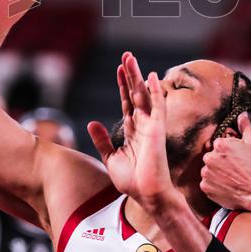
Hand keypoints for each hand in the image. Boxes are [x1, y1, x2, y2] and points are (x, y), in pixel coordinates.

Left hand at [88, 52, 173, 208]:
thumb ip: (102, 140)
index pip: (126, 102)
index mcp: (132, 130)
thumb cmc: (132, 181)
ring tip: (130, 58)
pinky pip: (157, 106)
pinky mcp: (158, 129)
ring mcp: (151, 125)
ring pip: (143, 94)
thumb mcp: (111, 158)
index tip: (118, 69)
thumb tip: (92, 122)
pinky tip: (152, 76)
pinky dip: (155, 91)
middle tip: (126, 55)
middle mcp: (143, 124)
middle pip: (134, 93)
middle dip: (130, 74)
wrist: (147, 195)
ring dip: (137, 76)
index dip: (122, 85)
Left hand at [200, 112, 250, 213]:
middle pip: (212, 157)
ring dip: (216, 173)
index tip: (235, 157)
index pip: (218, 144)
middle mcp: (210, 158)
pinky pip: (207, 184)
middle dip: (220, 161)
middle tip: (234, 168)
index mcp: (220, 144)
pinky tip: (227, 186)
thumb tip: (243, 115)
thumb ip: (245, 126)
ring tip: (231, 178)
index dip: (227, 151)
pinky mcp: (206, 188)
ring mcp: (207, 173)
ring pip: (208, 170)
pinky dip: (214, 185)